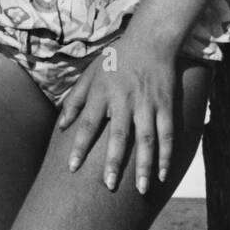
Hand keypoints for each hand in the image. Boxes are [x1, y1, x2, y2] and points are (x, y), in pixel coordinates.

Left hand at [58, 33, 178, 192]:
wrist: (150, 40)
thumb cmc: (116, 59)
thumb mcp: (90, 74)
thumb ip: (76, 99)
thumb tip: (61, 125)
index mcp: (102, 92)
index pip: (88, 123)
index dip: (79, 145)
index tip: (71, 167)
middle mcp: (124, 100)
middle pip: (118, 136)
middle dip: (113, 162)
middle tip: (109, 186)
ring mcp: (147, 103)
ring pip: (146, 139)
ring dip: (144, 165)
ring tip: (141, 189)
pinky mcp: (166, 105)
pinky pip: (167, 134)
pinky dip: (166, 155)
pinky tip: (163, 174)